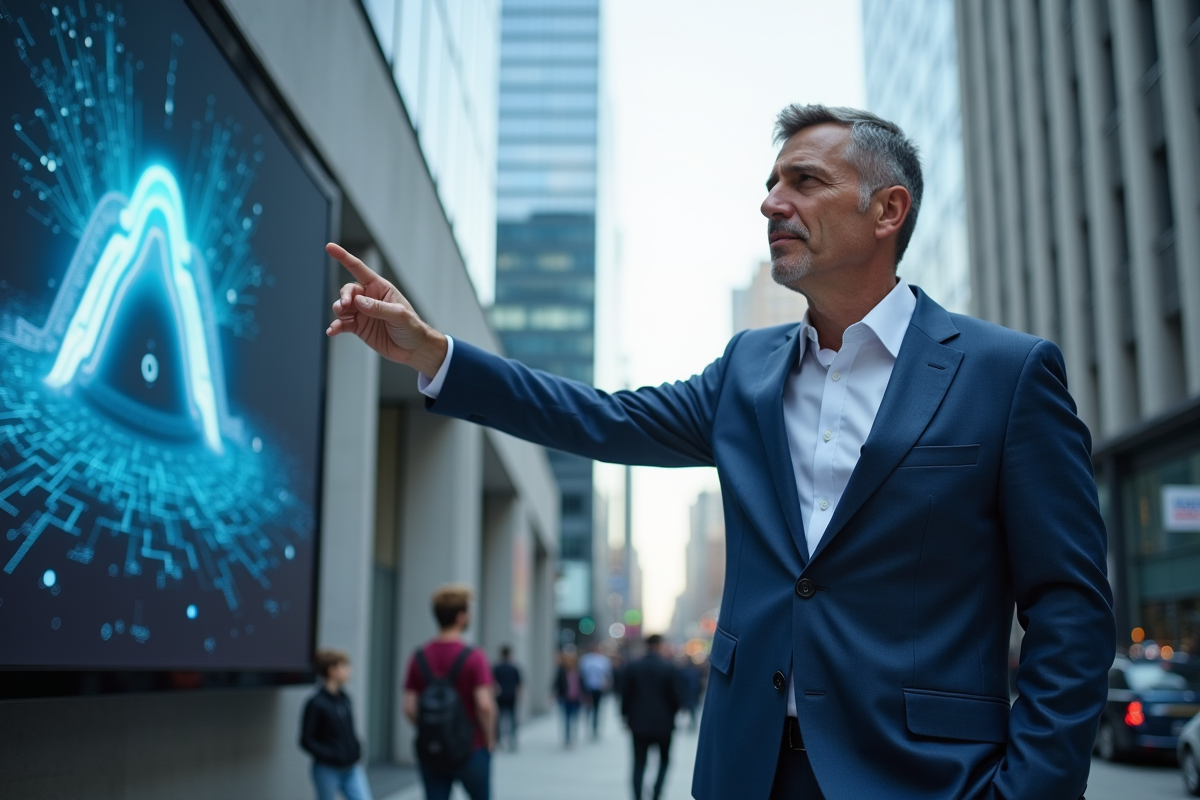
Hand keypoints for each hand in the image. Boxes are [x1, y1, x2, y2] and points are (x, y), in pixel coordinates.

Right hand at [325, 243, 447, 376]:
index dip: (344, 257)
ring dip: (338, 311)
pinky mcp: (359, 327)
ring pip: (342, 306)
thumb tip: (358, 301)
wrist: (415, 350)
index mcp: (381, 288)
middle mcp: (369, 298)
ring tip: (341, 319)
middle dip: (344, 296)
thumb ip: (379, 308)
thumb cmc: (413, 328)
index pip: (359, 269)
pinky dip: (336, 326)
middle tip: (344, 306)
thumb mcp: (400, 316)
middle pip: (348, 290)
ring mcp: (363, 313)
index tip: (330, 247)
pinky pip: (342, 324)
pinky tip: (332, 331)